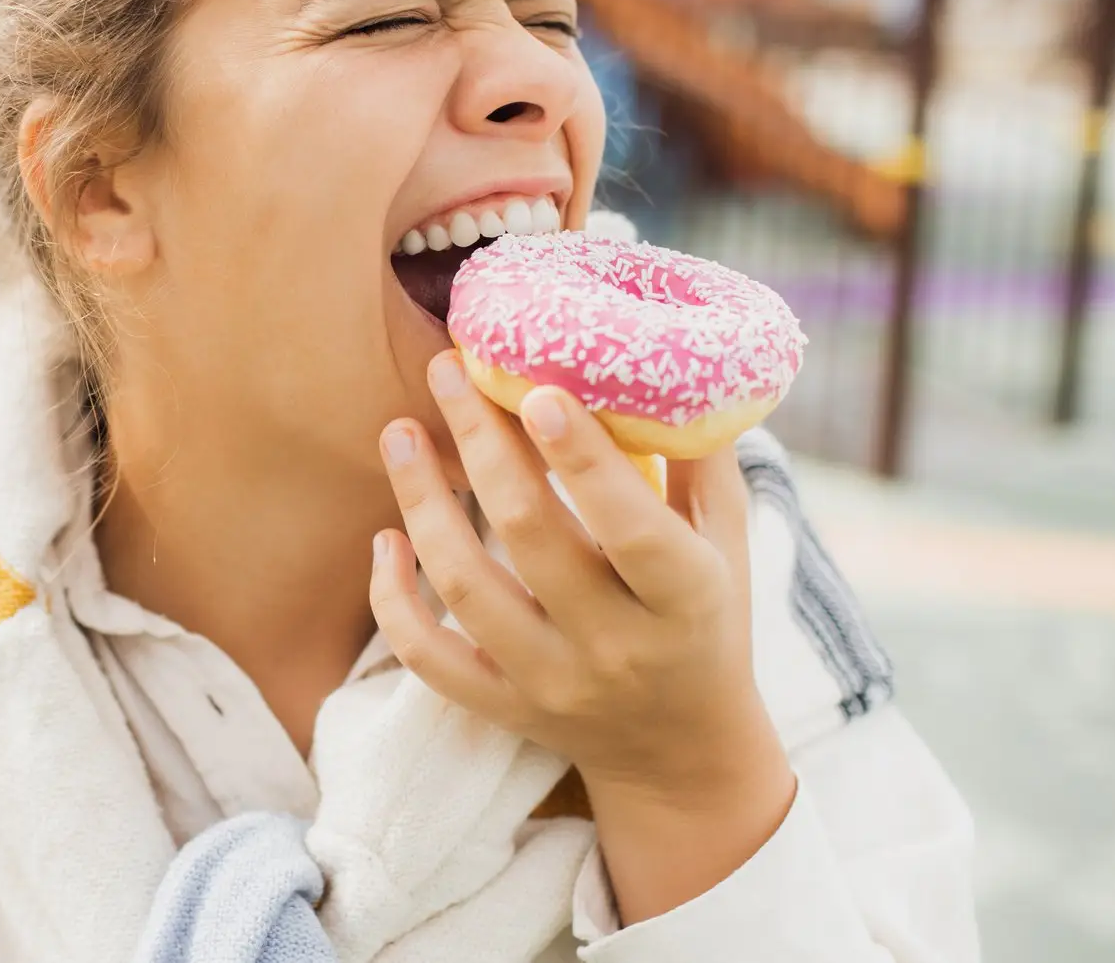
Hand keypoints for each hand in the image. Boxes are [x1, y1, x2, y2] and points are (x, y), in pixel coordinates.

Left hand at [369, 350, 794, 921]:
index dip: (581, 459)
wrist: (683, 751)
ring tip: (401, 432)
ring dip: (423, 503)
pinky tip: (386, 538)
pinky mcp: (504, 709)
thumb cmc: (707, 619)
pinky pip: (428, 657)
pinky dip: (393, 599)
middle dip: (482, 444)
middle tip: (447, 371)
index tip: (534, 388)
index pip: (631, 528)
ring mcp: (553, 684)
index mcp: (686, 600)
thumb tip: (667, 362)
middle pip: (531, 535)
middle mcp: (618, 647)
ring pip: (465, 588)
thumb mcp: (728, 544)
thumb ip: (700, 460)